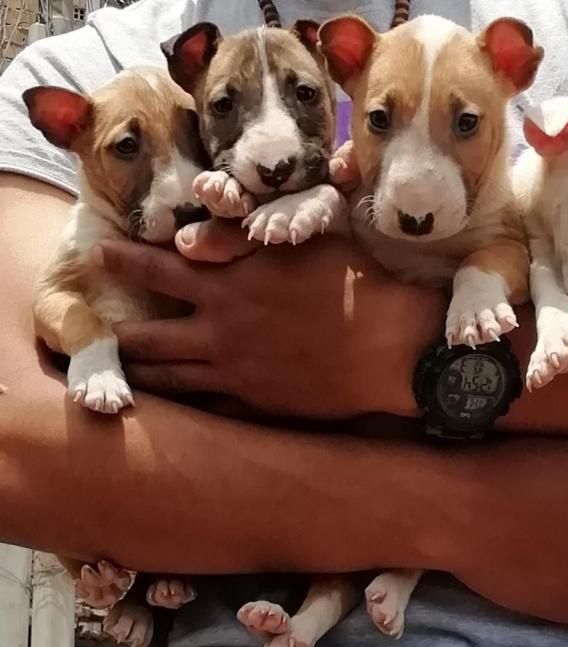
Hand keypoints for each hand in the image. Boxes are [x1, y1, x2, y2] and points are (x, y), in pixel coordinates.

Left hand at [99, 222, 444, 418]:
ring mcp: (237, 373)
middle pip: (150, 338)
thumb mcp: (298, 241)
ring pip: (172, 380)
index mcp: (228, 286)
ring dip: (143, 376)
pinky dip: (188, 407)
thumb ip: (238, 238)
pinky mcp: (258, 403)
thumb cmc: (352, 283)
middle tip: (98, 335)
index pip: (158, 269)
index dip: (123, 261)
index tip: (98, 256)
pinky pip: (209, 408)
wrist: (390, 346)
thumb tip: (187, 238)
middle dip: (118, 336)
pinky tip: (179, 407)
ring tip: (123, 374)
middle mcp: (221, 332)